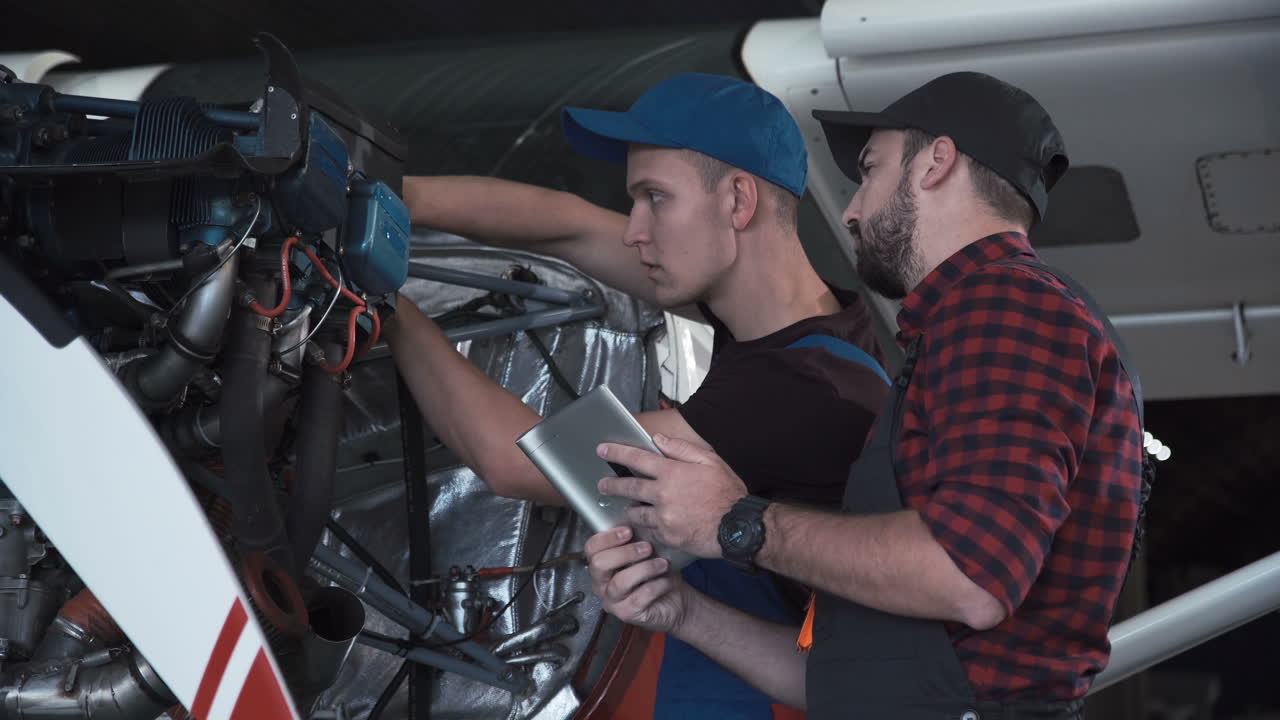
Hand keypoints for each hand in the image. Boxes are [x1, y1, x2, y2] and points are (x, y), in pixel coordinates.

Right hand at [585, 526, 689, 633]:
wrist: (676, 602)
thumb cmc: (658, 575)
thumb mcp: (647, 553)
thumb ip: (637, 540)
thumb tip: (639, 519)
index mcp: (602, 565)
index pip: (592, 548)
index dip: (608, 537)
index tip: (628, 530)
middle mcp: (601, 584)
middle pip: (599, 564)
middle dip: (625, 552)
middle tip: (647, 547)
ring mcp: (612, 601)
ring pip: (620, 581)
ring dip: (644, 569)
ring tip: (662, 563)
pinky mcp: (626, 614)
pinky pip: (638, 598)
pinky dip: (655, 586)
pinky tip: (666, 580)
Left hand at [597, 434, 747, 557]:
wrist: (738, 527)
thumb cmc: (728, 493)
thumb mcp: (710, 461)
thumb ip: (681, 449)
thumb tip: (659, 441)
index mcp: (672, 472)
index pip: (637, 458)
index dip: (617, 452)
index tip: (602, 450)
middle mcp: (663, 495)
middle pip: (628, 487)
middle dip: (611, 485)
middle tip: (603, 485)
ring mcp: (663, 518)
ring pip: (635, 513)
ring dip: (629, 509)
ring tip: (628, 508)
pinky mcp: (667, 537)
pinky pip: (648, 531)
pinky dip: (645, 528)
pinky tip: (647, 526)